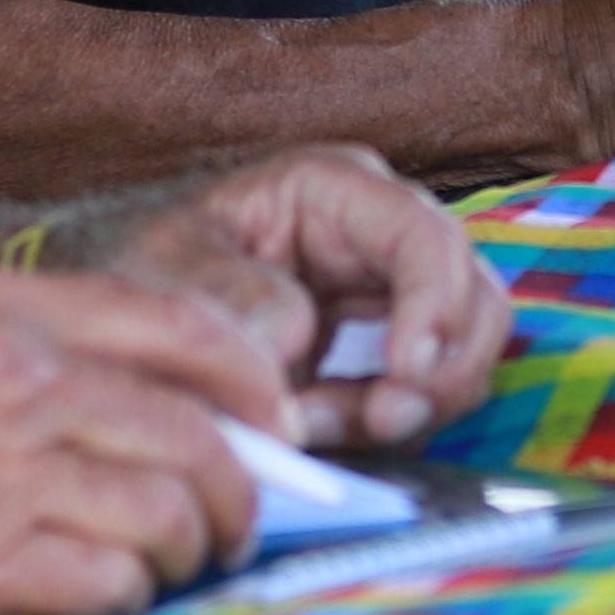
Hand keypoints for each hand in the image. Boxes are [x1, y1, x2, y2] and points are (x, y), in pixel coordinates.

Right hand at [0, 276, 282, 614]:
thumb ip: (39, 345)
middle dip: (238, 496)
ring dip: (180, 556)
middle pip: (196, 437)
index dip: (254, 384)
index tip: (272, 426)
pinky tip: (95, 598)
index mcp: (3, 311)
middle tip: (231, 528)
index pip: (185, 327)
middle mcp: (10, 380)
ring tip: (156, 568)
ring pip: (165, 517)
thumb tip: (171, 398)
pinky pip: (107, 586)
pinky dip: (122, 600)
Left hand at [72, 145, 517, 446]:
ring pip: (463, 355)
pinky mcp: (391, 348)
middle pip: (474, 301)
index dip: (433, 307)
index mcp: (336, 189)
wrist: (139, 314)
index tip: (405, 372)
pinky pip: (425, 394)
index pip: (425, 238)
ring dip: (408, 406)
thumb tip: (297, 338)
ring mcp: (396, 292)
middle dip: (438, 370)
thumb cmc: (156, 271)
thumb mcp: (171, 271)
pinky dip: (384, 423)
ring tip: (317, 423)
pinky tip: (319, 425)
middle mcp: (384, 234)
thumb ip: (233, 298)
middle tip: (381, 419)